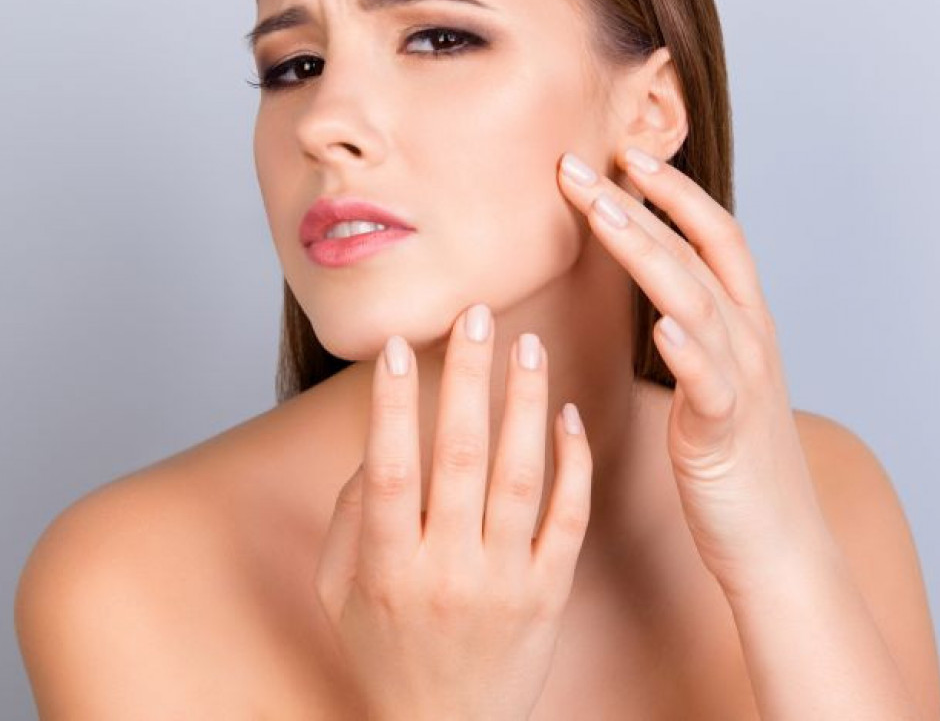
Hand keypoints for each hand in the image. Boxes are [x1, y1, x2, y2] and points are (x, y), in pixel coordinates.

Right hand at [313, 304, 592, 720]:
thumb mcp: (338, 593)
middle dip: (468, 378)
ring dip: (524, 403)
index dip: (393, 405)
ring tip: (527, 344)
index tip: (399, 345)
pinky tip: (567, 413)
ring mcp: (506, 582)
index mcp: (388, 568)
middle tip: (476, 314)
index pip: (391, 472)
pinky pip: (569, 517)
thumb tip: (381, 440)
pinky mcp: (550, 592)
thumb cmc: (384, 652)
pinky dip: (573, 463)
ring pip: (521, 476)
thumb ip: (349, 514)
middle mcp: (447, 570)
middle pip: (461, 458)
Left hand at [557, 147, 834, 600]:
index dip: (671, 189)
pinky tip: (663, 327)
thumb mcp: (715, 374)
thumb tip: (654, 293)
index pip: (712, 232)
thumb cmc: (734, 455)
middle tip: (580, 165)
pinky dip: (689, 351)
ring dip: (649, 251)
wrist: (777, 540)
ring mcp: (743, 379)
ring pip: (696, 299)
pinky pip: (710, 383)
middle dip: (636, 202)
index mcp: (744, 320)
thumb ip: (692, 327)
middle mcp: (750, 337)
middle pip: (693, 250)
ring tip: (604, 213)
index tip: (621, 154)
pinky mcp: (727, 430)